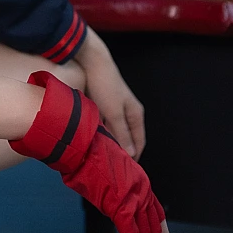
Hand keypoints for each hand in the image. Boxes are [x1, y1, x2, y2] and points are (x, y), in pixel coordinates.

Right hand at [8, 72, 175, 232]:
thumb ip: (104, 183)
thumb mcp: (98, 168)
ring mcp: (133, 197)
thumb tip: (94, 184)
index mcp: (138, 181)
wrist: (78, 138)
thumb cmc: (83, 148)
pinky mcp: (121, 204)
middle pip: (153, 227)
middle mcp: (141, 189)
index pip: (155, 212)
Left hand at [65, 25, 145, 156]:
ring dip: (109, 142)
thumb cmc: (106, 86)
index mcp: (136, 114)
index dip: (134, 157)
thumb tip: (131, 155)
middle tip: (110, 166)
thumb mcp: (114, 113)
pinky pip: (105, 124)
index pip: (139, 142)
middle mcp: (128, 112)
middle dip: (121, 151)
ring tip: (100, 156)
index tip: (125, 171)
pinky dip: (101, 132)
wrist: (92, 62)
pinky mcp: (103, 105)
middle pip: (127, 138)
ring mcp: (116, 108)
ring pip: (114, 132)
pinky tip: (92, 140)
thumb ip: (122, 134)